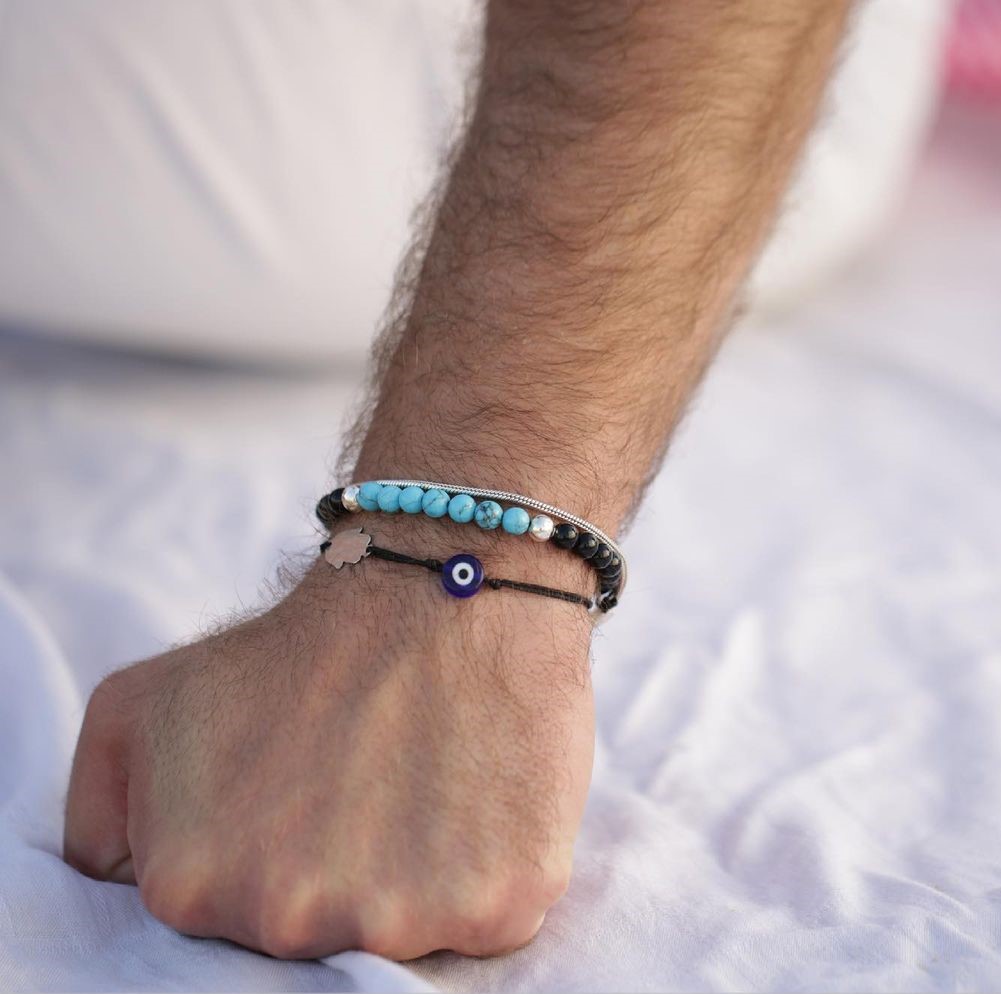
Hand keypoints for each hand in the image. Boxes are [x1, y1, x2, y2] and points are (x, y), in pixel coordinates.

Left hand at [63, 518, 594, 958]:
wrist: (440, 586)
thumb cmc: (301, 645)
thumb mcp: (141, 702)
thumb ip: (98, 813)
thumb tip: (119, 883)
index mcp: (191, 886)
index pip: (228, 920)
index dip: (272, 849)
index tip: (304, 787)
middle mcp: (288, 920)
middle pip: (315, 937)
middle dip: (339, 871)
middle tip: (368, 778)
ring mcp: (398, 923)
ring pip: (404, 938)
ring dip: (417, 875)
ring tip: (426, 780)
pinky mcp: (498, 904)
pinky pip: (489, 920)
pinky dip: (491, 867)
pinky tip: (479, 794)